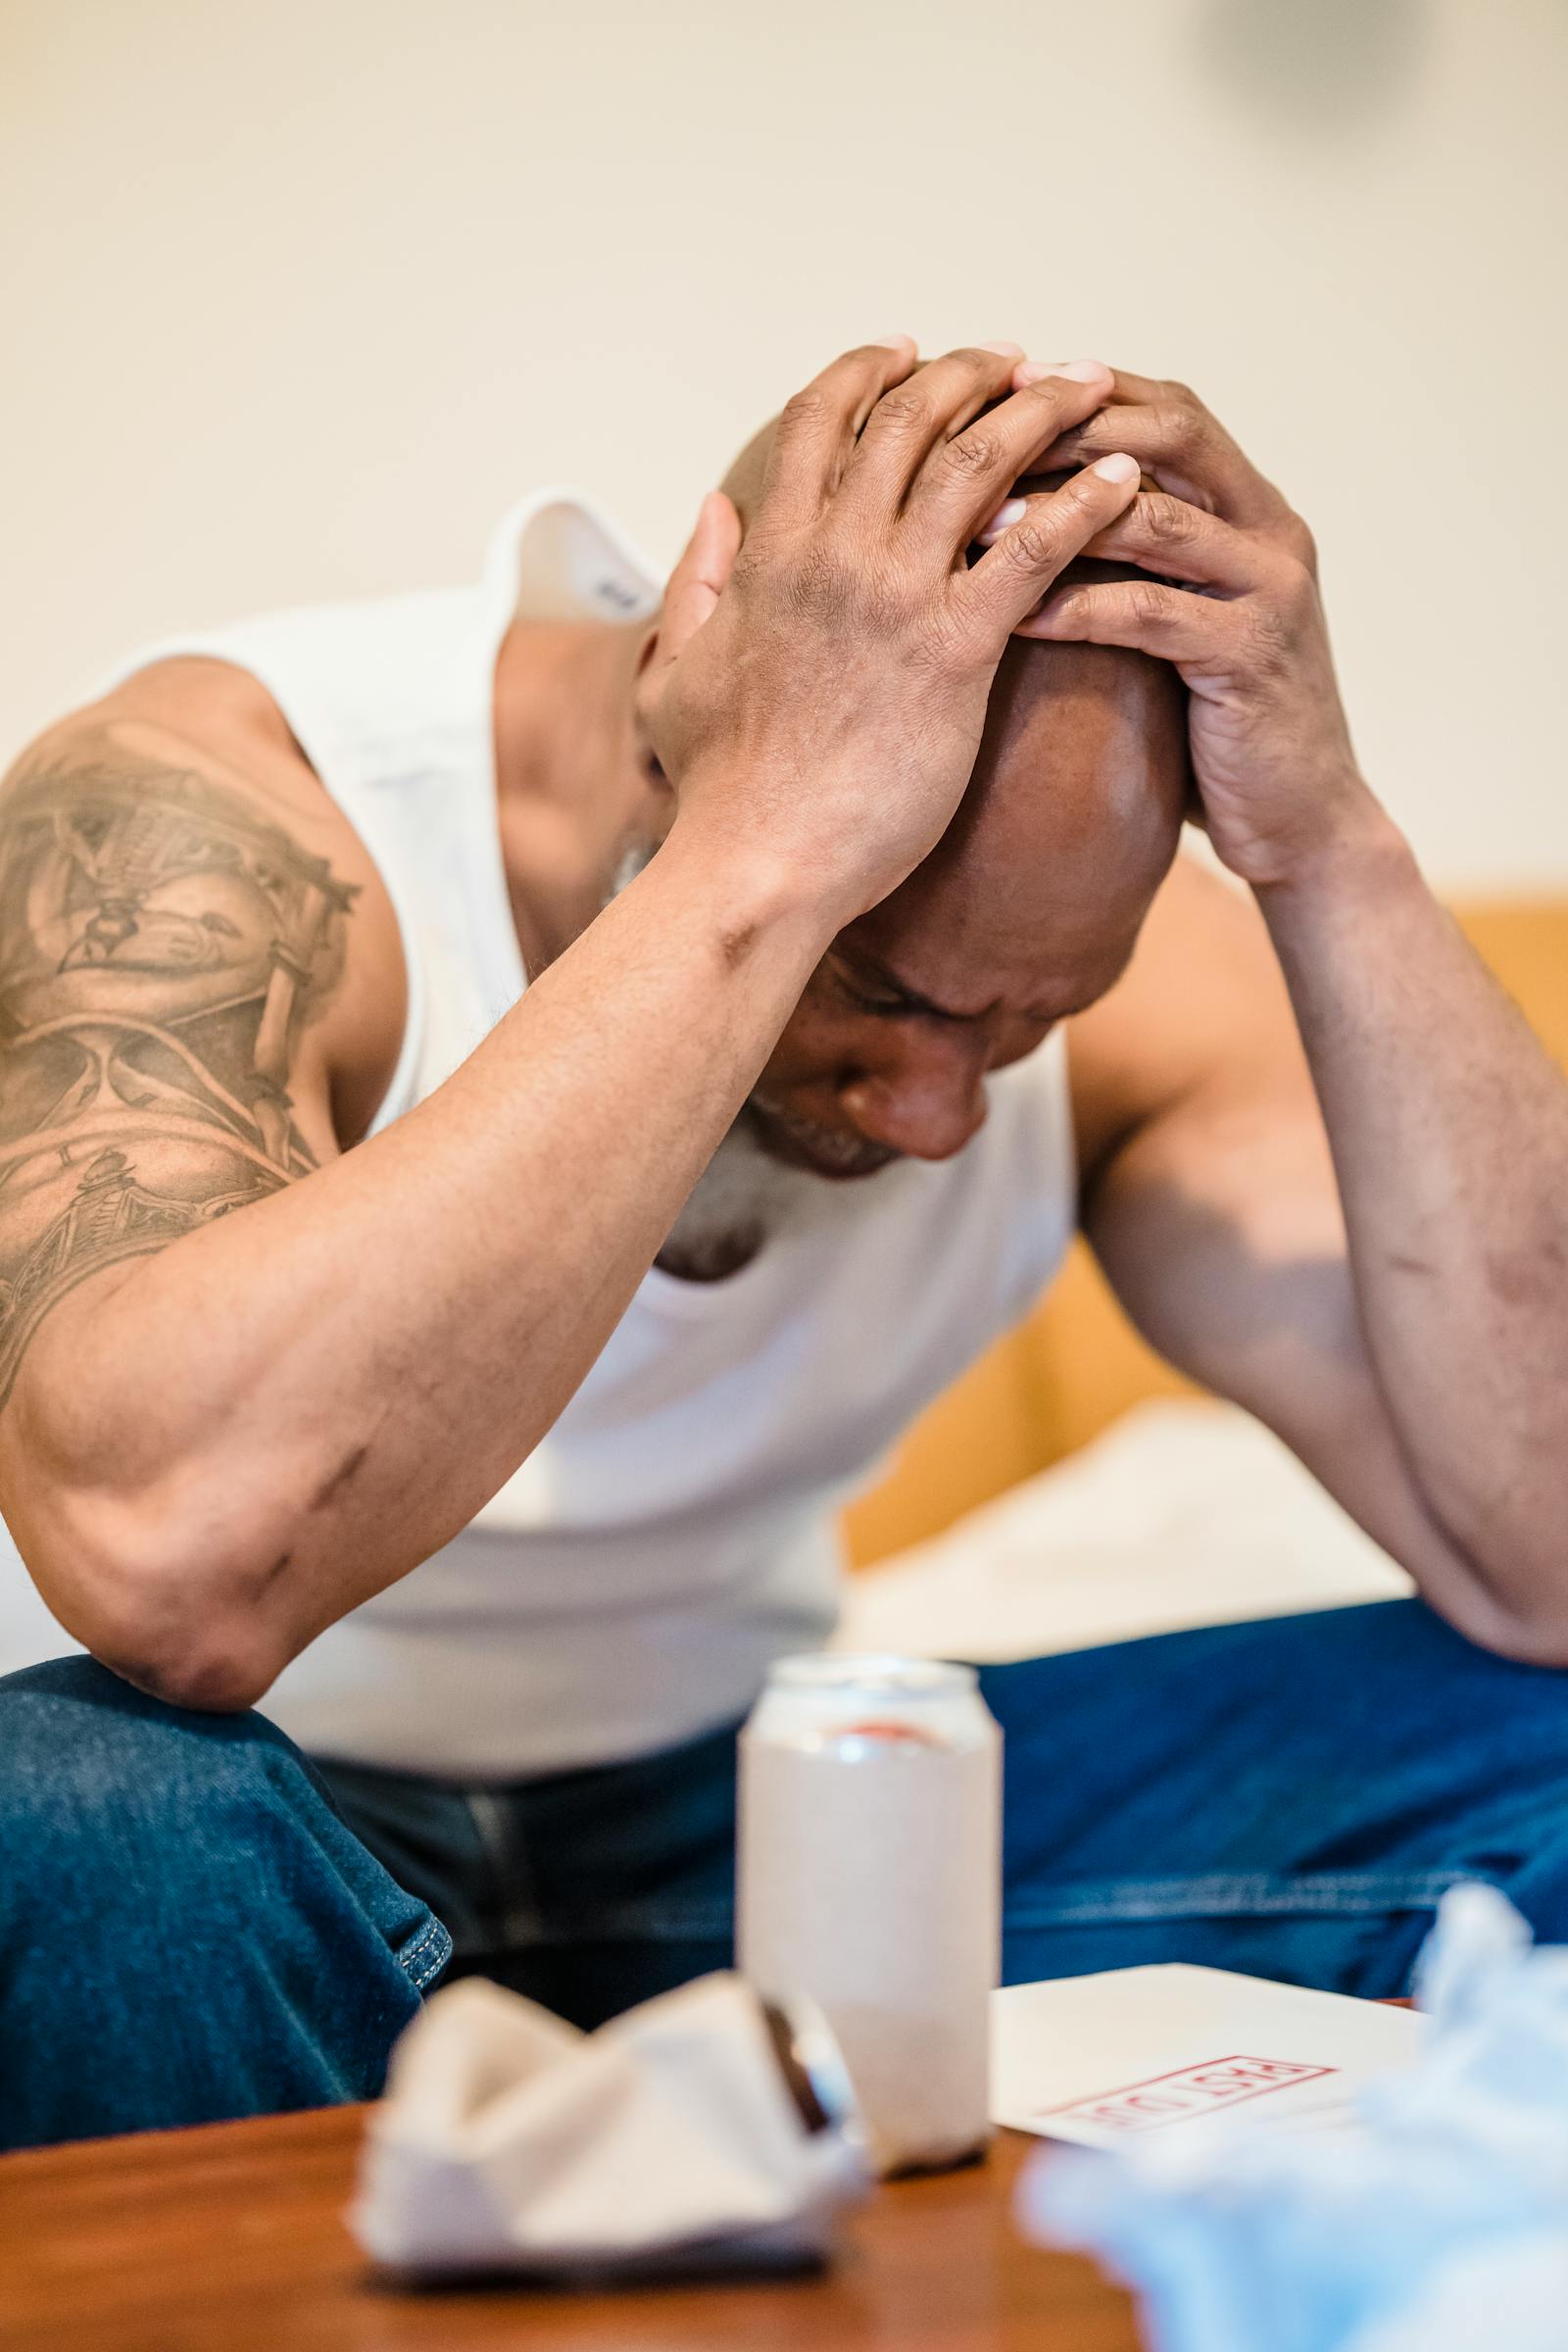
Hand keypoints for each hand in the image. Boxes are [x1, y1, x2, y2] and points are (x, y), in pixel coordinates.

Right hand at [637, 340, 1139, 930]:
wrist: (758, 865)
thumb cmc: (718, 788)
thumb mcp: (675, 671)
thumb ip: (696, 581)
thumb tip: (714, 510)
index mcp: (770, 550)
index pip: (820, 417)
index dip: (869, 370)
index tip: (912, 351)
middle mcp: (833, 553)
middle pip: (912, 418)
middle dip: (974, 372)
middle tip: (1024, 360)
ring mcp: (895, 597)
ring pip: (979, 462)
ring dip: (1043, 412)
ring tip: (1093, 389)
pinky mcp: (952, 652)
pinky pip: (1035, 551)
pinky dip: (1084, 505)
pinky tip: (1126, 485)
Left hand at [992, 366, 1374, 888]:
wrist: (1299, 817)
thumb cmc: (1216, 719)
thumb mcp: (1180, 616)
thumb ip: (1137, 557)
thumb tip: (1028, 504)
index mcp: (1251, 505)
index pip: (1169, 408)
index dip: (1086, 388)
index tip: (999, 388)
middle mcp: (1271, 529)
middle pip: (1173, 432)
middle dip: (1072, 427)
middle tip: (983, 440)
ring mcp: (1271, 589)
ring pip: (1160, 518)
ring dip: (1061, 517)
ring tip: (977, 527)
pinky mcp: (1253, 656)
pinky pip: (1153, 613)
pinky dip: (1078, 607)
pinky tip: (1014, 616)